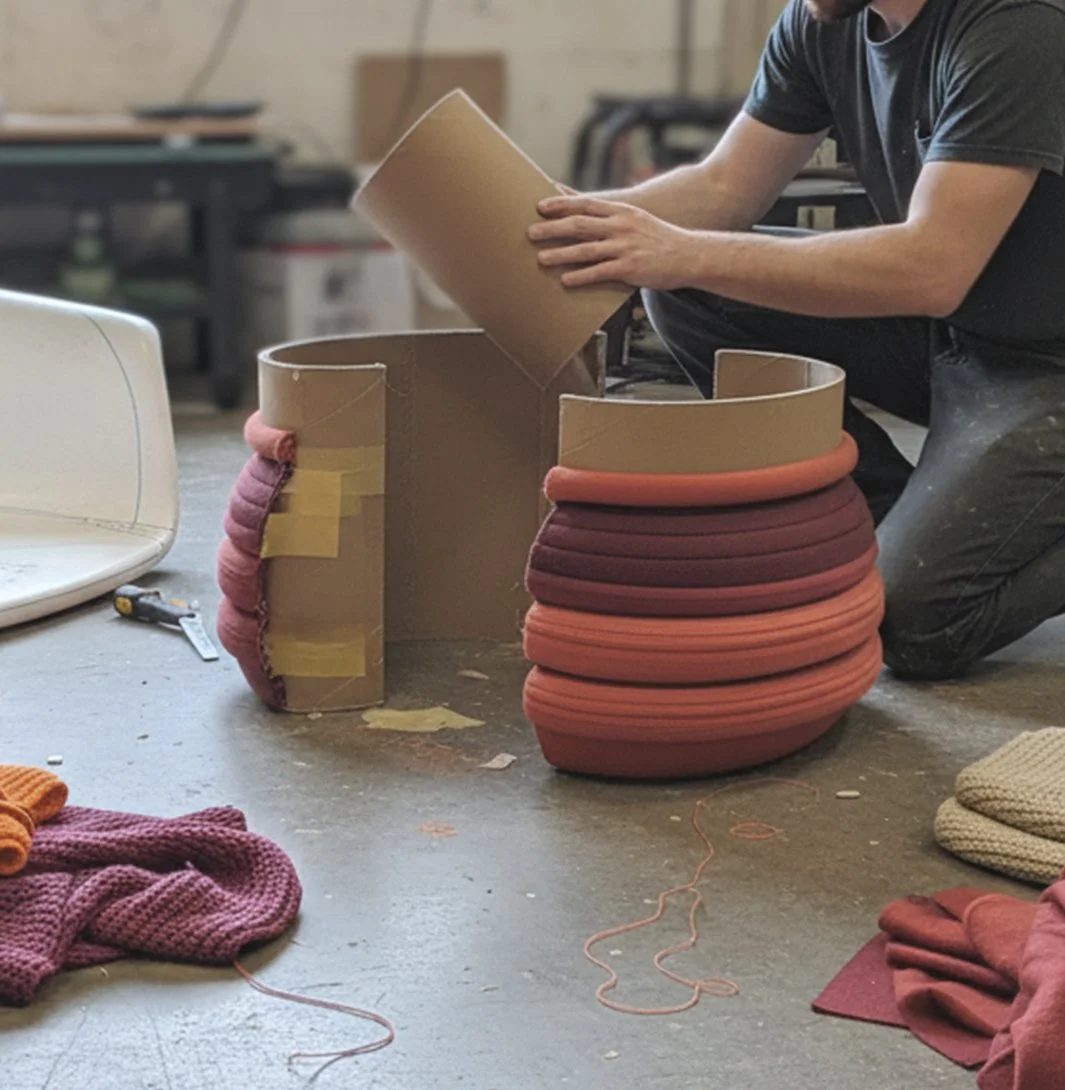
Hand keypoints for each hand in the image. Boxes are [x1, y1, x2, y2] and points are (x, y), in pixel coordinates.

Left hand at [528, 195, 698, 289]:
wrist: (689, 254)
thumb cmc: (658, 238)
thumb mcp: (635, 218)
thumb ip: (609, 213)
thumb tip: (585, 205)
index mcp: (621, 212)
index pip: (585, 204)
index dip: (561, 205)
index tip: (540, 207)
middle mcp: (620, 226)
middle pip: (580, 224)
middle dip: (552, 229)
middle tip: (530, 233)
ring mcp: (625, 247)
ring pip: (585, 250)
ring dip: (560, 254)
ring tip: (541, 258)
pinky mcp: (629, 268)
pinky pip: (599, 272)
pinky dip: (580, 276)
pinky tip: (565, 281)